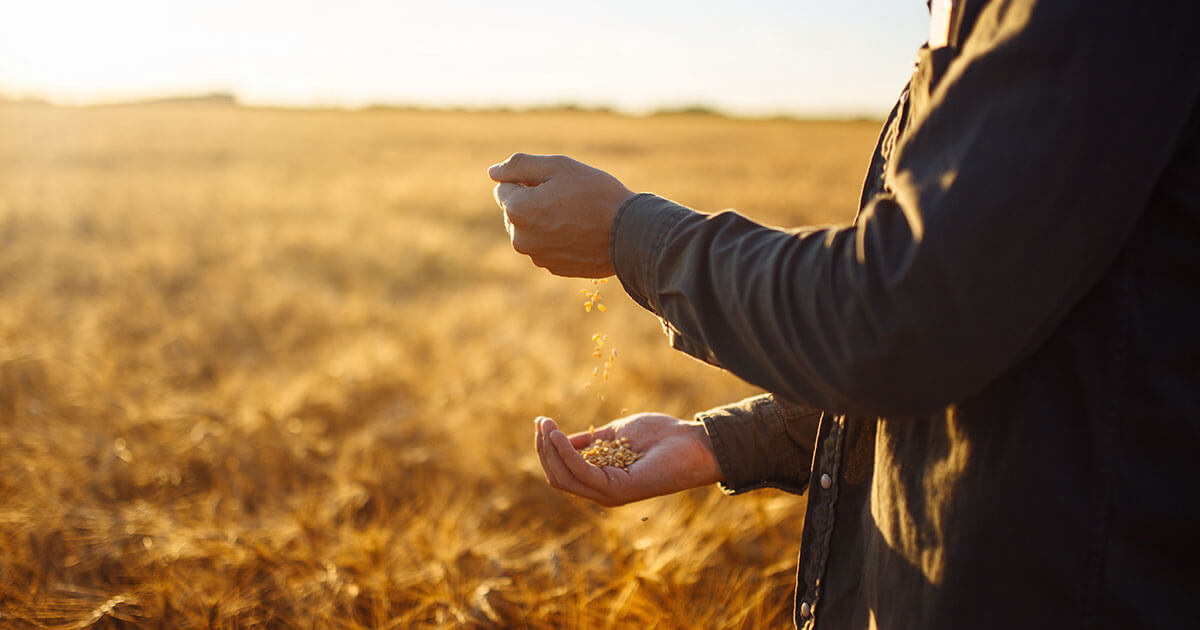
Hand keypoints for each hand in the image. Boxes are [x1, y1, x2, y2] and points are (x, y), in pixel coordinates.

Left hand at [489, 153, 634, 277]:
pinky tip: (581, 232)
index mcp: (517, 210)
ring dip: (544, 219)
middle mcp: (520, 238)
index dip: (528, 180)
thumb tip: (492, 173)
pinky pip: (546, 246)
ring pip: (531, 229)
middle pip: (515, 210)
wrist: (630, 234)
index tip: (555, 183)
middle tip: (568, 198)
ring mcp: (536, 256)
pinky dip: (557, 237)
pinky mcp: (553, 268)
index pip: (504, 187)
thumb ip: (519, 165)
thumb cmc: (596, 194)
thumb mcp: (558, 166)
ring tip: (576, 215)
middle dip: (533, 201)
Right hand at [534, 414, 723, 506]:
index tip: (541, 422)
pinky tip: (560, 434)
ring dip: (550, 450)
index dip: (547, 448)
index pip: (561, 471)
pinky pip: (582, 471)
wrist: (692, 442)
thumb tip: (558, 437)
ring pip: (564, 477)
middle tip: (540, 422)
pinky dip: (566, 452)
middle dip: (543, 449)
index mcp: (601, 480)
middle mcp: (602, 491)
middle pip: (557, 476)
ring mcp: (609, 493)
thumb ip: (589, 441)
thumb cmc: (660, 436)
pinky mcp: (618, 489)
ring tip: (547, 426)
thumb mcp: (615, 435)